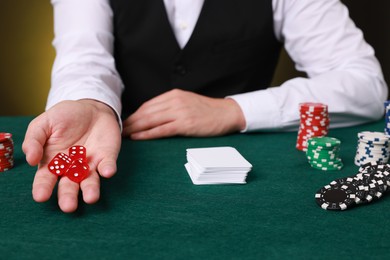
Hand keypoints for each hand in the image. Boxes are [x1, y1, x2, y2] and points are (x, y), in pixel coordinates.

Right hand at [22, 100, 120, 212]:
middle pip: (69, 186)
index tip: (41, 196)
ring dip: (91, 190)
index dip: (43, 188)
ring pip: (90, 181)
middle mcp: (71, 169)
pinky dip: (108, 169)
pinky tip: (107, 172)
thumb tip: (30, 159)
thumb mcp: (44, 123)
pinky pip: (108, 165)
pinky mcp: (107, 158)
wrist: (90, 107)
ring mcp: (90, 165)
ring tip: (91, 198)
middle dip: (68, 197)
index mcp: (52, 163)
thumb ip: (34, 139)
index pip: (45, 179)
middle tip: (68, 207)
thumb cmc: (64, 117)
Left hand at [123, 89, 245, 139]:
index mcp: (174, 95)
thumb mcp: (187, 102)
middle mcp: (175, 101)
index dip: (134, 114)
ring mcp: (180, 112)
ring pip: (151, 120)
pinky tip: (138, 137)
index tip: (124, 122)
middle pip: (146, 112)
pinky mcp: (186, 124)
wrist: (227, 113)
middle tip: (117, 129)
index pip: (148, 105)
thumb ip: (171, 106)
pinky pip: (162, 129)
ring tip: (123, 135)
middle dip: (130, 121)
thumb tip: (153, 116)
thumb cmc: (207, 110)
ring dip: (134, 128)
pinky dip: (148, 133)